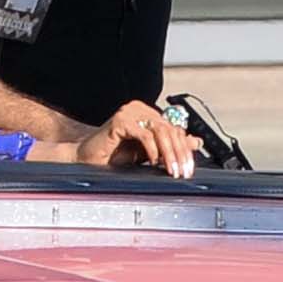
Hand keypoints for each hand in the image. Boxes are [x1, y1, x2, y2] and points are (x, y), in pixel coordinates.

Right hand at [53, 100, 196, 175]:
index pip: (174, 128)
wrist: (86, 160)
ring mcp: (129, 112)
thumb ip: (169, 146)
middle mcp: (139, 109)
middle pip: (169, 130)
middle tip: (183, 172)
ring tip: (171, 170)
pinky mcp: (120, 120)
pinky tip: (154, 162)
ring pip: (160, 132)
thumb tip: (196, 142)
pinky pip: (144, 134)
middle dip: (179, 153)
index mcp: (147, 113)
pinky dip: (152, 150)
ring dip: (169, 153)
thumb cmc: (114, 157)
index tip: (188, 168)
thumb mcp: (149, 153)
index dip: (184, 149)